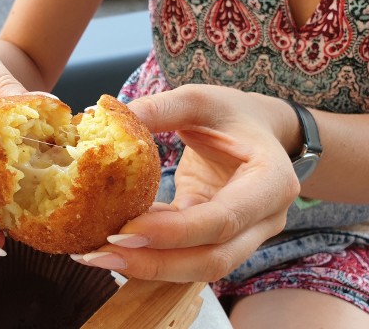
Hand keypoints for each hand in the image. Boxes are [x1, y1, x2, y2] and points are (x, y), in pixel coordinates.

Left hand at [74, 85, 299, 281]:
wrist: (258, 131)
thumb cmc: (232, 113)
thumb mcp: (200, 101)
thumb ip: (160, 108)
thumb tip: (109, 116)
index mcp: (271, 181)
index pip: (223, 219)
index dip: (174, 232)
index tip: (124, 232)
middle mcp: (265, 218)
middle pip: (213, 259)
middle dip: (155, 264)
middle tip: (99, 254)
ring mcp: (245, 235)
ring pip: (199, 268)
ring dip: (148, 268)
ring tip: (97, 255)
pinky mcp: (218, 240)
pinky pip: (185, 256)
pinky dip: (149, 254)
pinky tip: (113, 245)